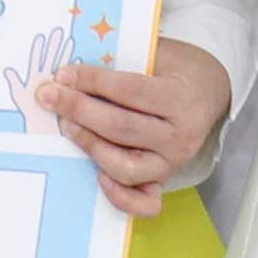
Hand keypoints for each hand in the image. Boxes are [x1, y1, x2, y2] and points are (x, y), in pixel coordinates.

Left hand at [32, 40, 231, 221]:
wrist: (208, 93)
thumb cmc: (175, 71)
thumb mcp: (160, 55)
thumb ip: (124, 63)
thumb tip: (74, 72)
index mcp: (182, 99)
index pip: (132, 91)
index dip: (94, 81)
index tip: (63, 74)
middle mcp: (180, 136)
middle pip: (122, 127)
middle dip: (79, 110)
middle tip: (49, 96)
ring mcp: (172, 164)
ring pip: (124, 166)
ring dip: (89, 145)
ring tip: (67, 126)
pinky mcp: (163, 181)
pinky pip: (142, 202)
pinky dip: (118, 195)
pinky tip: (96, 173)